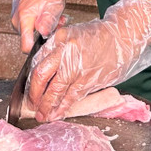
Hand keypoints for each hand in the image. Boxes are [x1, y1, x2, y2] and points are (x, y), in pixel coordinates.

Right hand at [11, 0, 79, 52]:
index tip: (49, 42)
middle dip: (45, 34)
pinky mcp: (18, 14)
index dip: (38, 48)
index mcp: (24, 17)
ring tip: (56, 15)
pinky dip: (41, 21)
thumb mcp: (54, 2)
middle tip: (59, 22)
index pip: (25, 46)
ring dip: (45, 27)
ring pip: (31, 32)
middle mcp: (16, 19)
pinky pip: (29, 24)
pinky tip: (49, 13)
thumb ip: (49, 20)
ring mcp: (16, 17)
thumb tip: (43, 34)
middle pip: (30, 39)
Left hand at [25, 0, 150, 121]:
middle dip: (34, 94)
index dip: (31, 79)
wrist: (122, 37)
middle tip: (31, 104)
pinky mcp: (89, 79)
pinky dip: (62, 108)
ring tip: (42, 115)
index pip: (38, 61)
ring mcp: (77, 66)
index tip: (28, 90)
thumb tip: (44, 71)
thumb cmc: (98, 37)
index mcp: (60, 38)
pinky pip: (72, 97)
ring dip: (46, 106)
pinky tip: (57, 114)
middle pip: (41, 76)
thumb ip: (58, 49)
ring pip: (55, 90)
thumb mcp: (73, 34)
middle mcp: (66, 51)